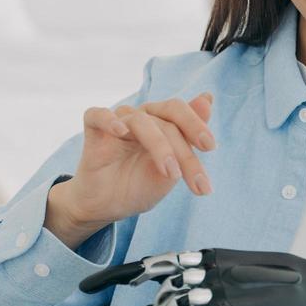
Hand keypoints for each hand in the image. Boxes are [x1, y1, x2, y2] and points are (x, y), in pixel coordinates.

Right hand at [64, 93, 216, 230]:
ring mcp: (117, 123)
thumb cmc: (138, 186)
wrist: (107, 208)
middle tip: (197, 164)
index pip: (180, 115)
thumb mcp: (172, 169)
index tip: (210, 147)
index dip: (197, 126)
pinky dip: (109, 120)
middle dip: (184, 144)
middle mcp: (141, 118)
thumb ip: (189, 137)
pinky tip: (121, 131)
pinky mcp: (94, 130)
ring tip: (170, 173)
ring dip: (160, 146)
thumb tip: (208, 97)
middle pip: (166, 119)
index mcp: (160, 123)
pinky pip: (98, 115)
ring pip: (141, 121)